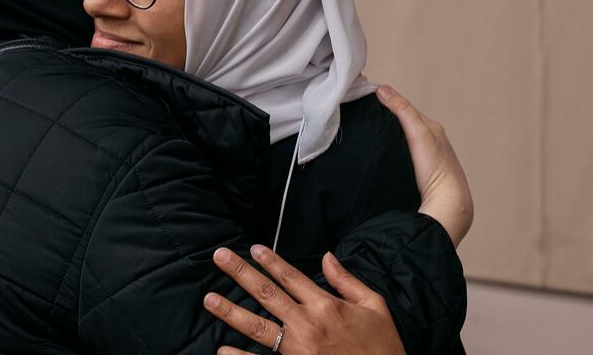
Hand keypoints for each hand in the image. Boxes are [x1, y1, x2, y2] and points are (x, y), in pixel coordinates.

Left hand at [205, 246, 404, 354]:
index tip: (252, 248)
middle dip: (240, 272)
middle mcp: (308, 324)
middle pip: (267, 293)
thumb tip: (327, 256)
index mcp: (326, 306)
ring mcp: (298, 350)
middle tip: (219, 256)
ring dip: (231, 311)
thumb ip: (347, 280)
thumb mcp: (374, 307)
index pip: (291, 276)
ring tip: (209, 299)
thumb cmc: (383, 345)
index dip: (270, 261)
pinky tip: (222, 349)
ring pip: (257, 326)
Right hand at [377, 84, 473, 246]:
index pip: (405, 109)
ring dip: (388, 140)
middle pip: (403, 126)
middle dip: (385, 123)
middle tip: (363, 122)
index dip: (386, 105)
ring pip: (401, 142)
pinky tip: (382, 158)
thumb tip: (382, 89)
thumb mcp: (418, 133)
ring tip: (369, 140)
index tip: (365, 103)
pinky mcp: (419, 175)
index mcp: (432, 129)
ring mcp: (425, 159)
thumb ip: (402, 110)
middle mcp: (431, 141)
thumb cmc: (436, 169)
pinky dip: (391, 153)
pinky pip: (402, 157)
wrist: (446, 205)